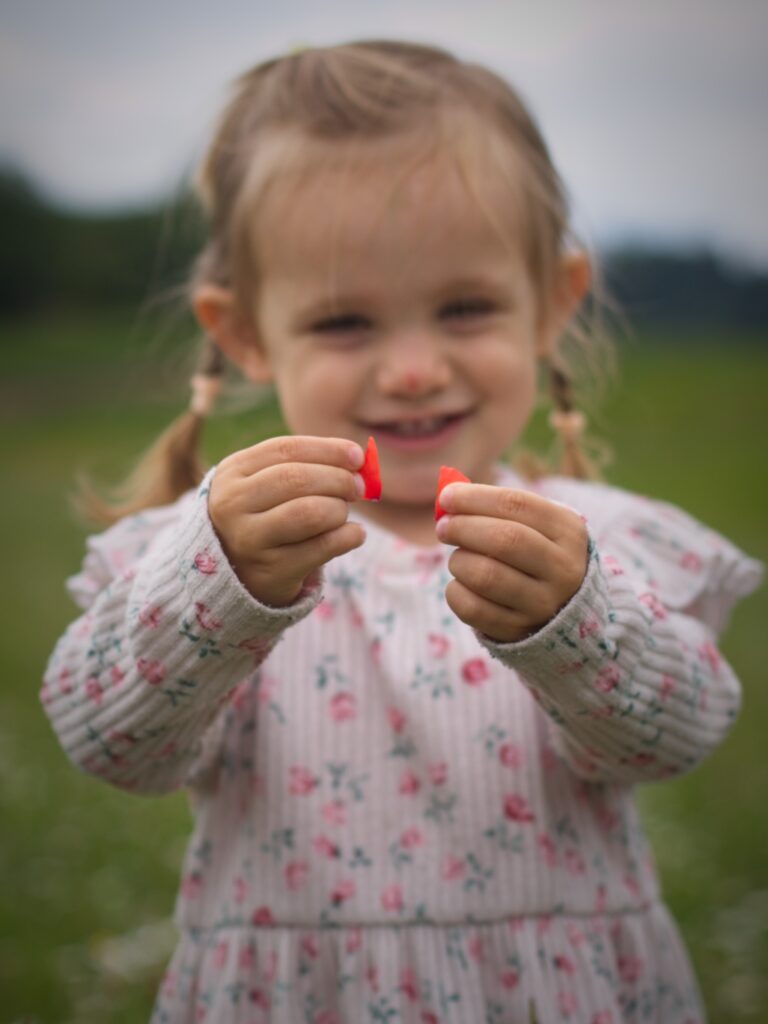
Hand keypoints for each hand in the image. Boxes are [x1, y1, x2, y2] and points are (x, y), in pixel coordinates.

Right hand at [209, 436, 365, 605]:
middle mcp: (233, 504)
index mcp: (233, 472)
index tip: (357, 456)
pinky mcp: (271, 571)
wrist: (239, 571)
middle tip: (359, 487)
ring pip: (309, 512)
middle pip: (296, 479)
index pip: (286, 449)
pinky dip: (348, 536)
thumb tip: (358, 459)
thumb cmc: (266, 515)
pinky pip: (322, 547)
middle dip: (339, 479)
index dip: (327, 449)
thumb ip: (308, 466)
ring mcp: (249, 539)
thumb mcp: (269, 483)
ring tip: (343, 514)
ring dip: (339, 509)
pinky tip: (354, 534)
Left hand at [435, 483, 588, 642]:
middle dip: (463, 528)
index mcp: (567, 531)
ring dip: (459, 561)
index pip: (516, 504)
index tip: (446, 498)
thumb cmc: (534, 552)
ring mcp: (543, 603)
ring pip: (486, 576)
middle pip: (504, 539)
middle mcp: (563, 568)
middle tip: (443, 528)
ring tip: (458, 559)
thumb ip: (495, 508)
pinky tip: (460, 584)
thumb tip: (448, 497)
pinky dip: (456, 592)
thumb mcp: (532, 524)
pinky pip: (473, 609)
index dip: (475, 498)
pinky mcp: (520, 630)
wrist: (561, 608)